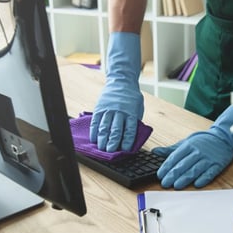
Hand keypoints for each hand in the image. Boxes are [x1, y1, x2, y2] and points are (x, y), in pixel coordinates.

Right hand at [90, 32, 143, 151]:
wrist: (121, 81)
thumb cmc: (131, 97)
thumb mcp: (138, 108)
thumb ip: (135, 121)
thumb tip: (132, 137)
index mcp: (131, 113)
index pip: (129, 129)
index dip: (127, 141)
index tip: (125, 150)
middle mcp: (119, 111)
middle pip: (116, 129)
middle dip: (112, 142)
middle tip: (110, 152)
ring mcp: (108, 109)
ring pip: (104, 126)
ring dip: (102, 139)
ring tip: (101, 148)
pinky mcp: (100, 108)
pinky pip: (96, 121)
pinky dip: (94, 131)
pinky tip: (94, 139)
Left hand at [153, 106, 232, 188]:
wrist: (223, 138)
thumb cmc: (201, 142)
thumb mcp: (185, 143)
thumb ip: (170, 150)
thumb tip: (155, 151)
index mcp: (188, 146)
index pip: (175, 157)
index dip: (166, 166)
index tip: (160, 175)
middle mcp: (197, 152)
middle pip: (183, 164)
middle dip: (173, 175)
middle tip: (165, 183)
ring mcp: (208, 158)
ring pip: (195, 169)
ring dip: (185, 178)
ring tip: (177, 186)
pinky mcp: (217, 165)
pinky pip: (210, 172)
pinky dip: (204, 178)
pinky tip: (197, 184)